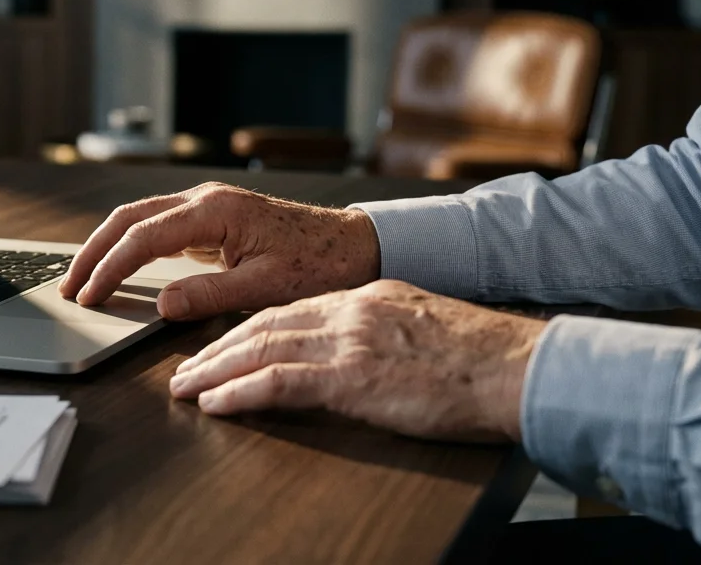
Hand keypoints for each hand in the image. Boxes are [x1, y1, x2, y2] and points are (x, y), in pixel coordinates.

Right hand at [59, 182, 380, 319]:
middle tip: (68, 286)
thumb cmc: (319, 265)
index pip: (143, 237)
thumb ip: (209, 295)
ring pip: (139, 218)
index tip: (90, 296)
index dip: (110, 268)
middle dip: (93, 251)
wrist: (356, 246)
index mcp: (215, 210)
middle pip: (129, 218)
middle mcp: (205, 200)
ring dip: (107, 246)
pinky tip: (117, 268)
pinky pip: (157, 227)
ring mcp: (206, 206)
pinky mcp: (211, 219)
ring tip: (82, 279)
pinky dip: (130, 246)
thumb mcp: (265, 288)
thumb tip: (160, 304)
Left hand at [168, 280, 546, 441]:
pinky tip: (215, 404)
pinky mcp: (351, 379)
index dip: (245, 331)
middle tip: (183, 369)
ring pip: (259, 350)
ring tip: (185, 388)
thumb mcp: (420, 327)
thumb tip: (357, 352)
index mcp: (364, 297)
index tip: (218, 346)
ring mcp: (347, 343)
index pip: (288, 311)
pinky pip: (277, 383)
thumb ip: (380, 331)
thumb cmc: (481, 359)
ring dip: (214, 372)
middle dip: (216, 350)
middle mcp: (347, 312)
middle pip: (262, 326)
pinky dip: (239, 393)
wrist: (517, 367)